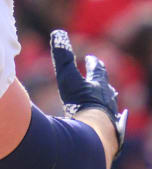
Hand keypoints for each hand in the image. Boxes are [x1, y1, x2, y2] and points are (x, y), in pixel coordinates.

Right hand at [50, 29, 126, 145]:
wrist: (94, 135)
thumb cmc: (81, 105)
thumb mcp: (68, 78)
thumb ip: (62, 57)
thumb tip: (58, 33)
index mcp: (98, 86)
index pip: (97, 71)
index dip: (93, 64)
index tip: (92, 59)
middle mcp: (107, 101)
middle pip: (107, 88)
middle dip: (103, 83)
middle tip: (102, 81)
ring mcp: (109, 118)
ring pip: (109, 107)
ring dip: (105, 102)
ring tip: (106, 102)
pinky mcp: (107, 134)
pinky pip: (108, 126)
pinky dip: (105, 122)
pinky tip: (105, 127)